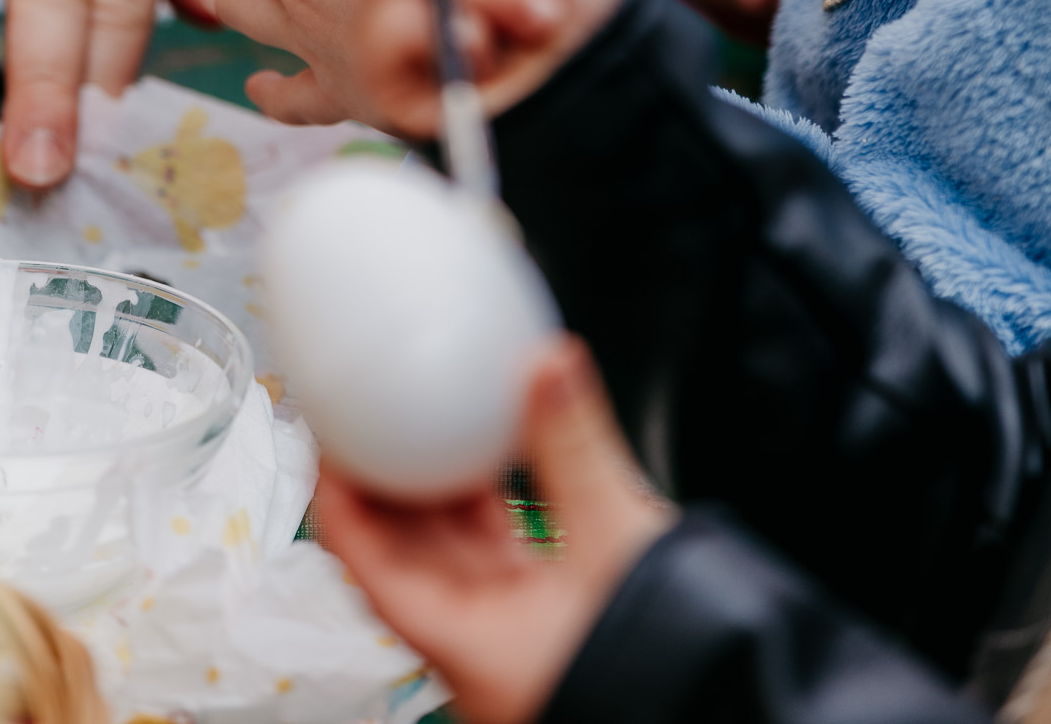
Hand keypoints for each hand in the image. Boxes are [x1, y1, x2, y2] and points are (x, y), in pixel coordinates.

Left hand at [319, 335, 673, 723]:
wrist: (722, 711)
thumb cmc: (659, 667)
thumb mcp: (614, 542)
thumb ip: (575, 446)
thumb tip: (546, 362)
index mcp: (464, 643)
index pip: (366, 565)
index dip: (340, 500)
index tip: (328, 439)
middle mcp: (476, 646)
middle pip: (403, 556)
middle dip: (385, 484)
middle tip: (376, 414)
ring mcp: (511, 638)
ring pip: (453, 557)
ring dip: (437, 493)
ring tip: (429, 422)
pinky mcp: (549, 626)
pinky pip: (500, 559)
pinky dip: (490, 509)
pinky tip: (500, 464)